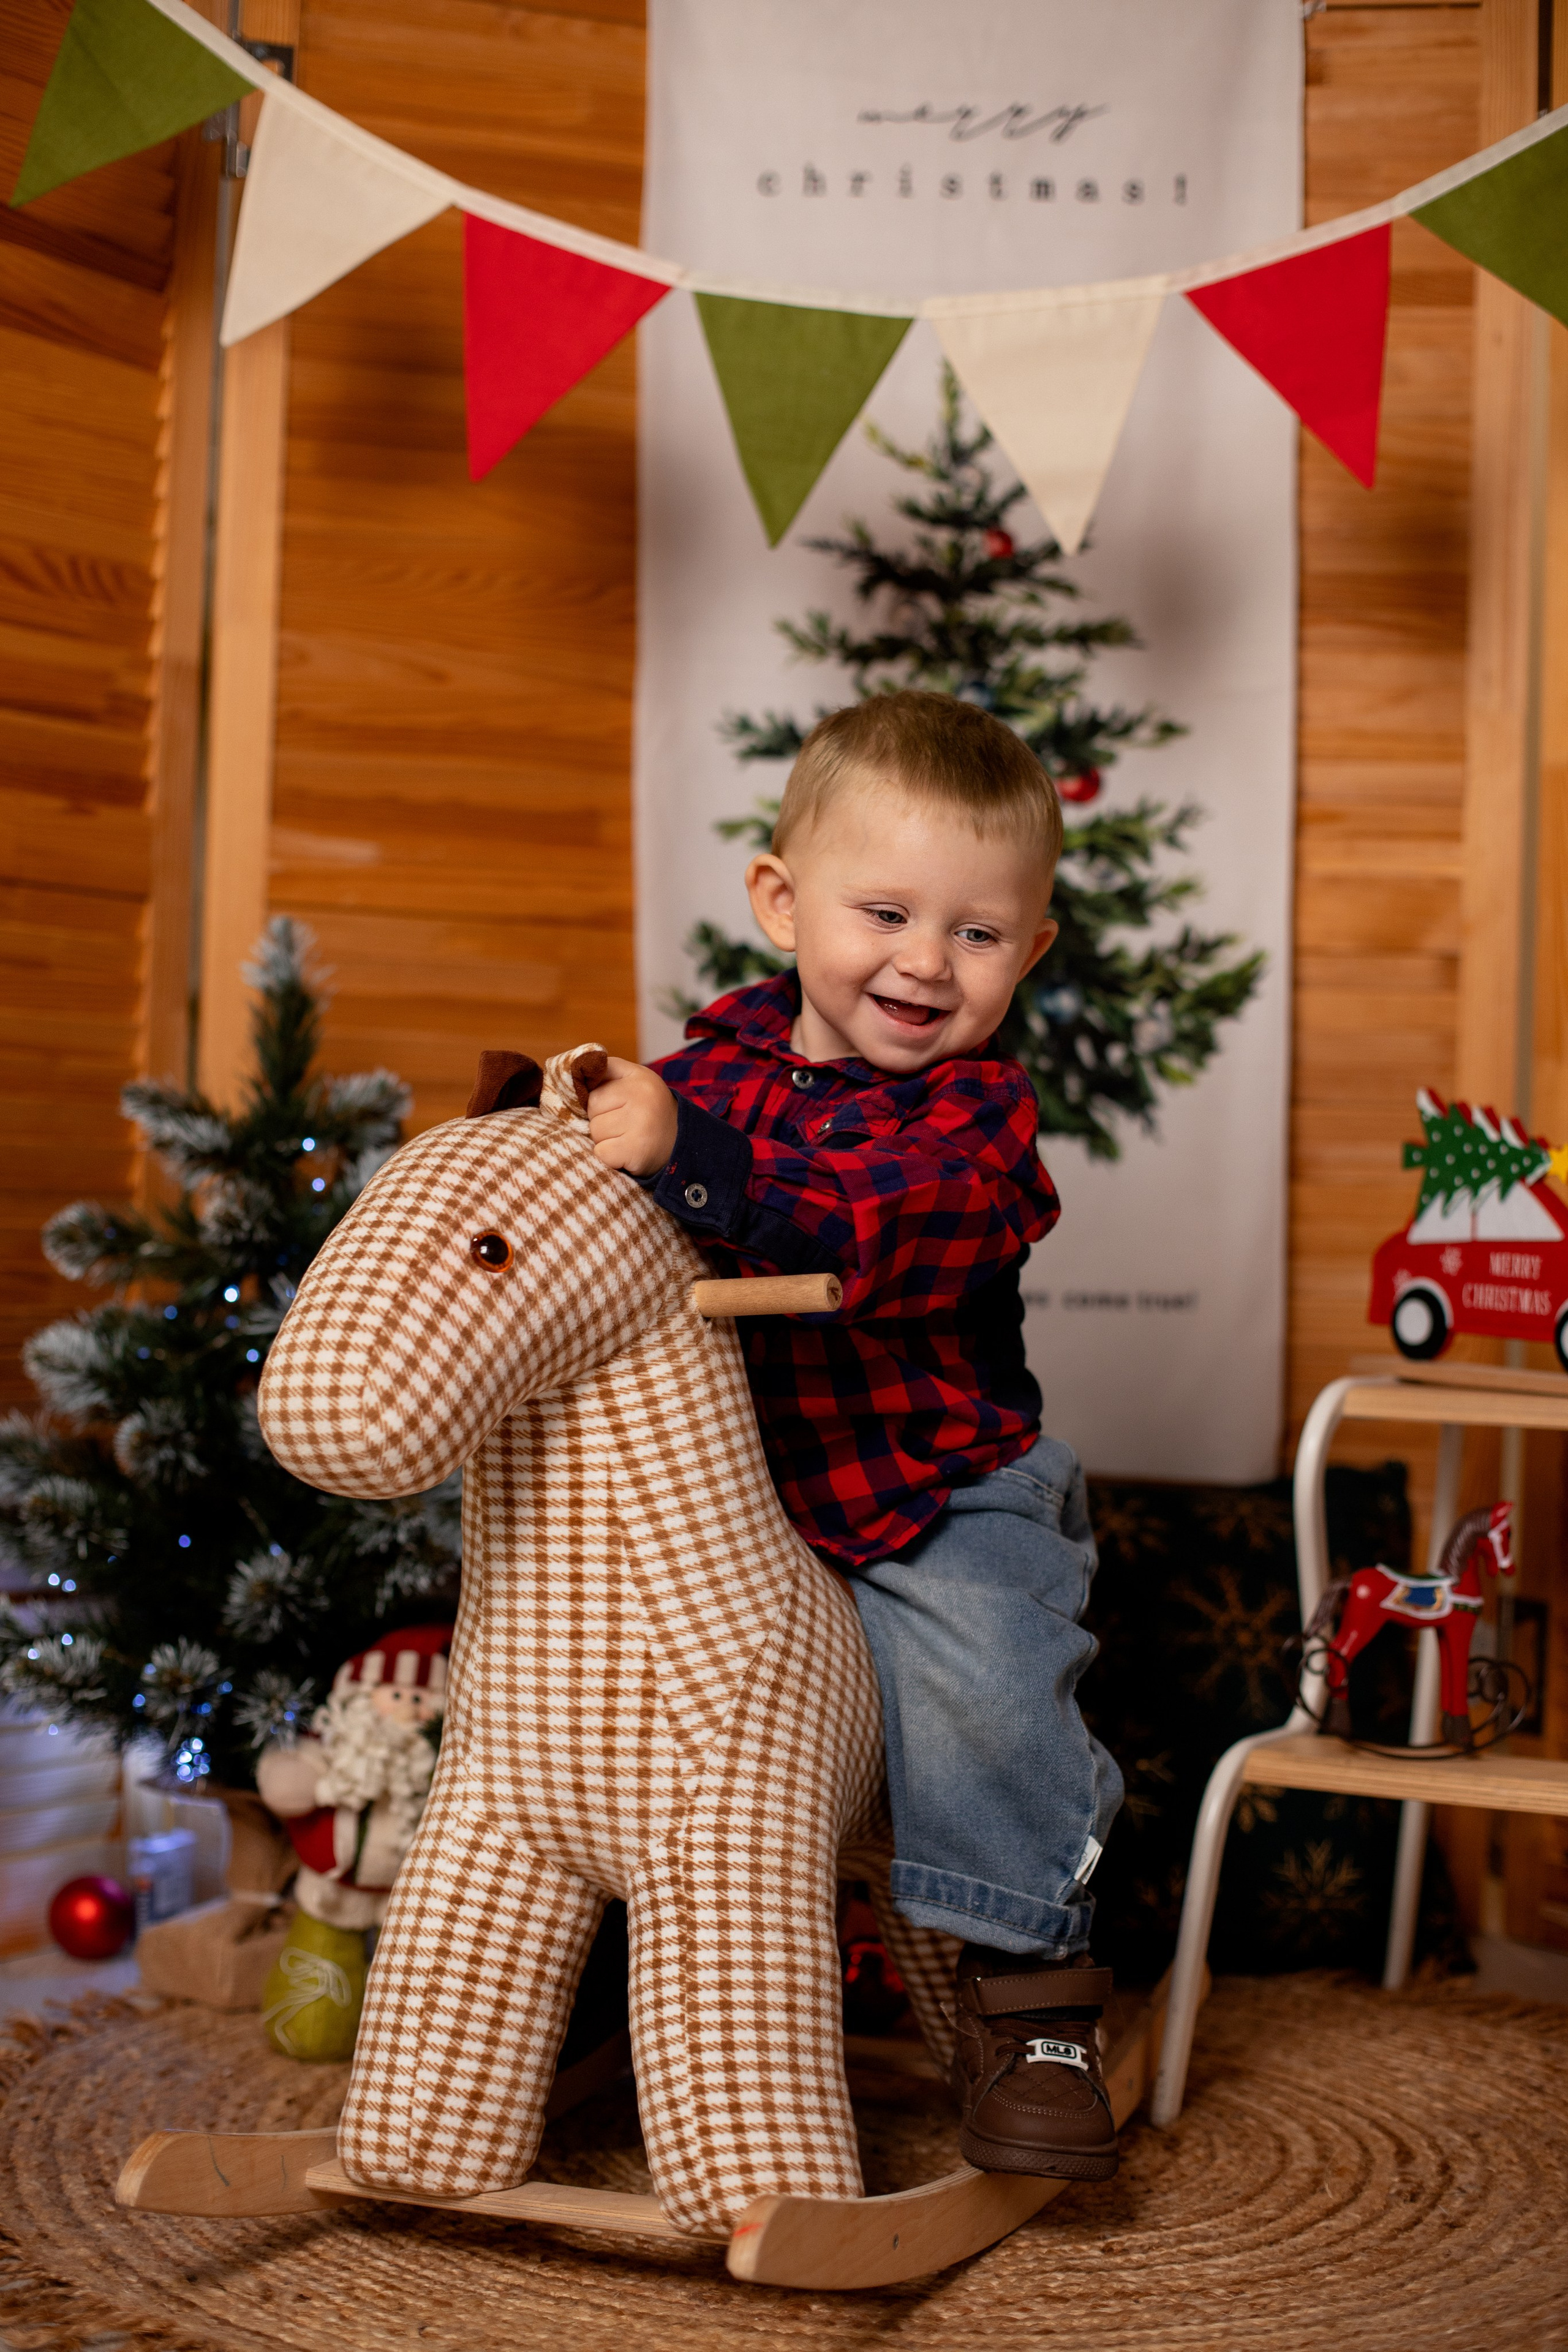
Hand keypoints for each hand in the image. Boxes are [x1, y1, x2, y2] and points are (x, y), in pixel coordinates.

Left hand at [587, 1057, 678, 1177]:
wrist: (680, 1144)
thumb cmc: (648, 1110)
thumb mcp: (635, 1080)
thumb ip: (607, 1071)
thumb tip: (574, 1070)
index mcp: (639, 1078)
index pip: (594, 1088)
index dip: (600, 1101)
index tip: (616, 1106)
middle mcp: (642, 1099)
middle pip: (592, 1110)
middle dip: (600, 1119)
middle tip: (622, 1125)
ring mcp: (640, 1126)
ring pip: (595, 1132)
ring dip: (605, 1139)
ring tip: (625, 1138)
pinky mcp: (635, 1151)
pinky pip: (601, 1153)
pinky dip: (609, 1157)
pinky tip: (626, 1152)